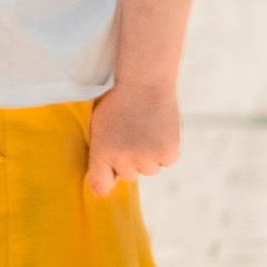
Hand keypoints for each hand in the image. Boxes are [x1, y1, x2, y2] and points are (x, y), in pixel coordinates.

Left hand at [86, 83, 179, 198]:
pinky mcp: (168, 154)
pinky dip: (166, 149)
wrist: (144, 80)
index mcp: (101, 153)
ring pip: (149, 170)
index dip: (106, 179)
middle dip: (130, 159)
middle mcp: (123, 160)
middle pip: (128, 175)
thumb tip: (106, 184)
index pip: (100, 186)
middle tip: (131, 132)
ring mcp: (147, 158)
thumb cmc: (118, 99)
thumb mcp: (99, 125)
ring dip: (149, 155)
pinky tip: (160, 129)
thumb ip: (100, 153)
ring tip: (147, 128)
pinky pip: (166, 161)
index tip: (109, 172)